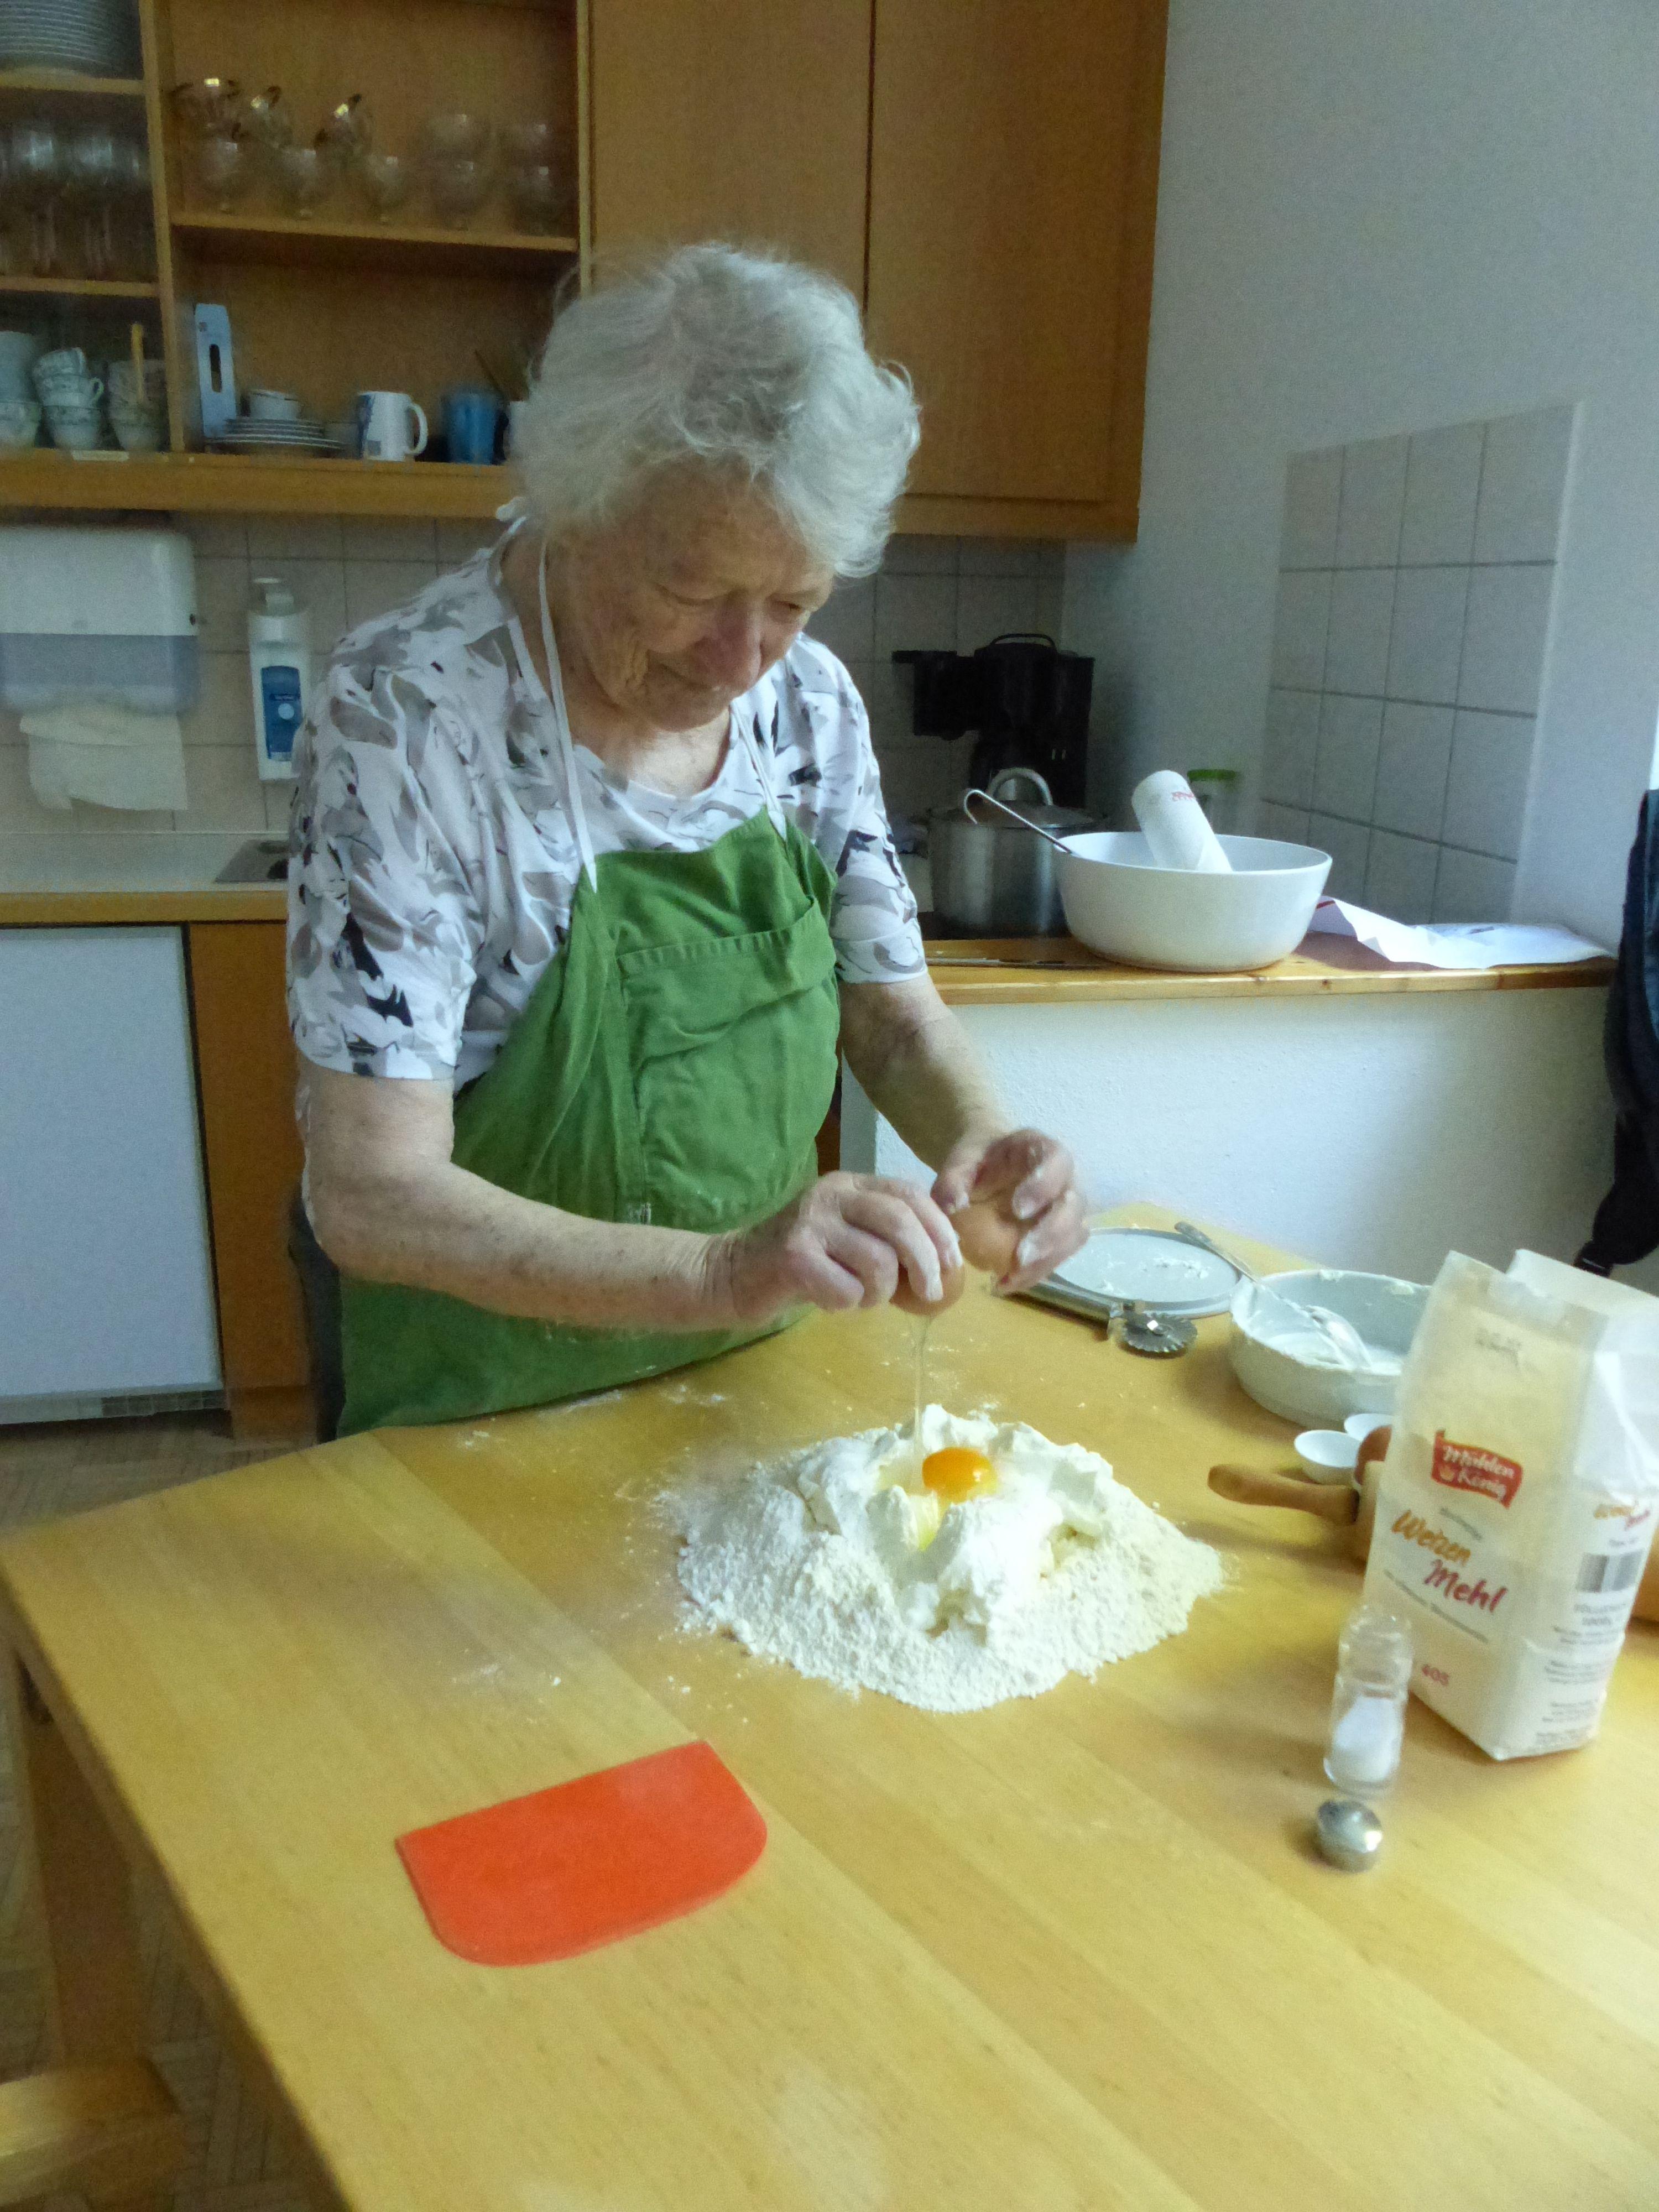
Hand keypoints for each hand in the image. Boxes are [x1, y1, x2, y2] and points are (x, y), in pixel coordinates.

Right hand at [711, 1173, 965, 1324]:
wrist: (731, 1275)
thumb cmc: (802, 1262)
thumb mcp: (848, 1236)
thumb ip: (888, 1236)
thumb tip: (946, 1259)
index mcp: (850, 1184)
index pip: (910, 1194)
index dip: (939, 1228)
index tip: (953, 1263)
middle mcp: (831, 1194)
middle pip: (900, 1222)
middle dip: (926, 1262)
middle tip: (931, 1293)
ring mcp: (810, 1223)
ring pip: (878, 1262)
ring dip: (880, 1292)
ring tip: (861, 1296)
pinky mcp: (793, 1257)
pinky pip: (847, 1290)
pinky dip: (848, 1304)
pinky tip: (830, 1299)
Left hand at [931, 1127, 1087, 1292]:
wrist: (988, 1164)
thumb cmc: (979, 1159)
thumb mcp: (961, 1160)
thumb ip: (953, 1178)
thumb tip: (951, 1206)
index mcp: (1042, 1149)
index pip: (1058, 1161)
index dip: (1045, 1185)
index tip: (1018, 1208)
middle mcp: (1065, 1178)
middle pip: (1074, 1205)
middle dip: (1052, 1234)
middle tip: (1022, 1256)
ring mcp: (1067, 1208)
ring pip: (1074, 1236)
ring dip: (1047, 1261)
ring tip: (1011, 1278)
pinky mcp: (1060, 1234)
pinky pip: (1059, 1256)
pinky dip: (1035, 1273)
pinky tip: (1005, 1283)